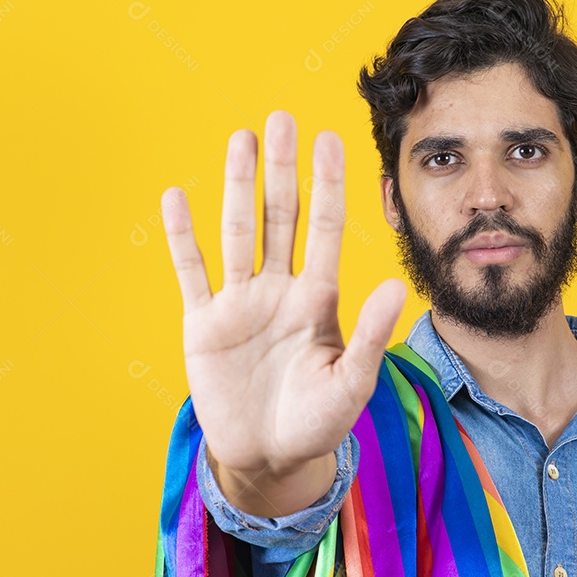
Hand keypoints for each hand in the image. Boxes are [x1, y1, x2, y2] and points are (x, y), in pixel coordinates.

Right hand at [160, 111, 405, 489]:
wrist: (269, 458)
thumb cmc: (318, 421)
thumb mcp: (352, 381)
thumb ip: (370, 334)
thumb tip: (398, 286)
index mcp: (319, 300)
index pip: (326, 229)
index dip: (328, 185)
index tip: (330, 140)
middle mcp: (279, 290)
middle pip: (281, 217)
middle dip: (282, 170)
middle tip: (283, 119)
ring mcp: (240, 303)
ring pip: (237, 232)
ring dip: (238, 187)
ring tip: (241, 138)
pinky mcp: (202, 323)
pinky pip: (191, 271)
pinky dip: (182, 236)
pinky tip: (177, 196)